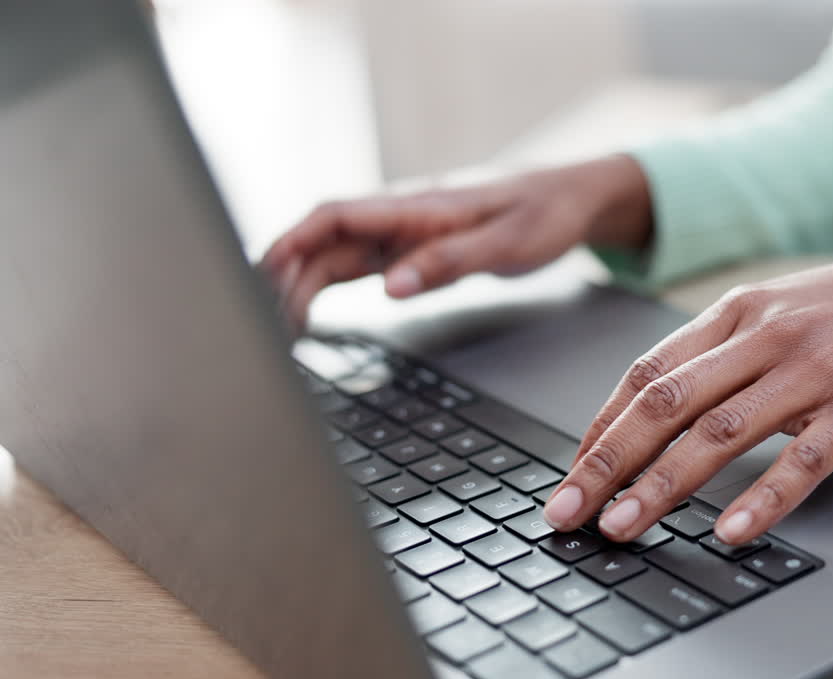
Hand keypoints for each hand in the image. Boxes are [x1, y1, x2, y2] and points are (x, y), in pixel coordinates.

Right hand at [259, 154, 652, 329]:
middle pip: (324, 241)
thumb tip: (391, 286)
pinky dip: (325, 286)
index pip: (336, 215)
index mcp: (419, 207)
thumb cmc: (545, 214)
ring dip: (300, 283)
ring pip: (334, 254)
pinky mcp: (411, 249)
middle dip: (285, 275)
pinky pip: (356, 266)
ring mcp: (403, 232)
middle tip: (261, 322)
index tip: (262, 272)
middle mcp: (402, 216)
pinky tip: (306, 309)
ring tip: (272, 325)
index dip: (293, 241)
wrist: (570, 200)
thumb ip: (449, 262)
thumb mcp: (509, 243)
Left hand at [541, 237, 832, 544]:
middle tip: (566, 513)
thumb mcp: (784, 310)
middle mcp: (765, 335)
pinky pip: (801, 460)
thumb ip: (725, 351)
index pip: (646, 372)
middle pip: (664, 404)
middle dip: (605, 463)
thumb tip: (661, 409)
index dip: (599, 427)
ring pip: (717, 433)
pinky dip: (761, 499)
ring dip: (660, 486)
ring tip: (620, 529)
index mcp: (738, 310)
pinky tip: (730, 532)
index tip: (570, 471)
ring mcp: (813, 369)